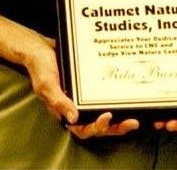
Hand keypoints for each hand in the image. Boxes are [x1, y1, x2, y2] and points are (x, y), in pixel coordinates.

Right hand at [20, 34, 139, 137]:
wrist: (41, 48)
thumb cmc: (40, 67)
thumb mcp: (47, 84)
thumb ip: (59, 101)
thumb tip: (74, 118)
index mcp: (65, 112)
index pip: (83, 129)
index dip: (96, 128)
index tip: (107, 117)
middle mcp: (76, 108)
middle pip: (98, 125)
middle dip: (115, 127)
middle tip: (132, 122)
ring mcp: (84, 98)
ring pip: (104, 113)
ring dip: (119, 117)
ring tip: (135, 114)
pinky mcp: (91, 86)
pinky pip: (105, 95)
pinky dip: (116, 98)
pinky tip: (128, 94)